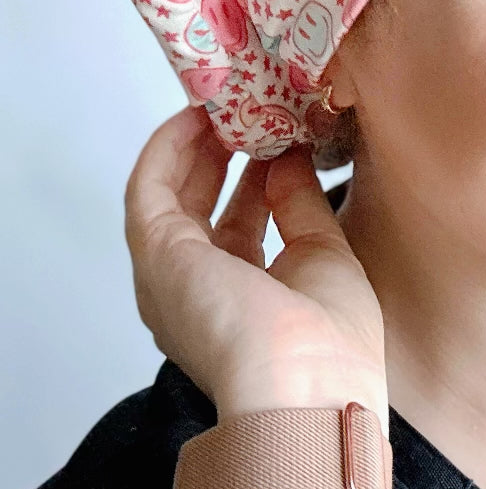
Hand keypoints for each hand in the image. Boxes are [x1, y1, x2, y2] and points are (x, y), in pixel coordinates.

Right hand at [124, 105, 388, 419]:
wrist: (307, 388)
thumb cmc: (331, 345)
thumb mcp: (325, 258)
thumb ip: (301, 205)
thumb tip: (288, 158)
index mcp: (243, 302)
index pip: (240, 228)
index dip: (254, 179)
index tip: (276, 137)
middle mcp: (199, 292)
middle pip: (200, 207)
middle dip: (223, 154)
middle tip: (249, 109)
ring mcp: (171, 275)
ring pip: (169, 193)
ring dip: (194, 144)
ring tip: (226, 100)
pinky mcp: (157, 253)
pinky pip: (150, 186)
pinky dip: (170, 147)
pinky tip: (196, 116)